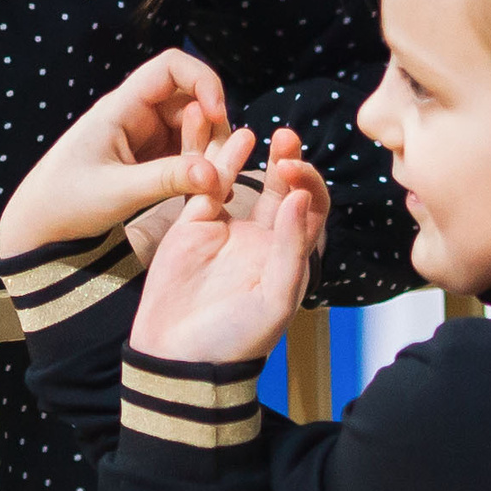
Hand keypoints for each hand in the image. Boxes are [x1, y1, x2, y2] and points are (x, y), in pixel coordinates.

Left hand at [0, 51, 246, 257]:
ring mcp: (147, 136)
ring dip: (210, 153)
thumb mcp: (117, 192)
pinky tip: (207, 195)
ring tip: (212, 190)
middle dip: (212, 131)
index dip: (202, 81)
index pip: (171, 67)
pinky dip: (202, 170)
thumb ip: (165, 180)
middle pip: (193, 101)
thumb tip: (214, 174)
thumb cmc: (66, 202)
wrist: (40, 225)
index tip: (217, 115)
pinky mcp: (153, 159)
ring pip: (196, 129)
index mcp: (121, 106)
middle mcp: (137, 114)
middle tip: (217, 172)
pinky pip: (189, 153)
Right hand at [130, 141, 325, 364]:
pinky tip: (222, 143)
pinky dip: (213, 163)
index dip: (307, 183)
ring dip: (249, 154)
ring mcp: (226, 230)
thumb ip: (288, 247)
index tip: (292, 172)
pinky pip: (205, 187)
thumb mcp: (274, 299)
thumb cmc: (236, 339)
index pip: (310, 207)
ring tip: (253, 131)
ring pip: (242, 180)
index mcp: (289, 255)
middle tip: (286, 137)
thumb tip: (299, 197)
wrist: (180, 358)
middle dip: (286, 159)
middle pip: (281, 187)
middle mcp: (261, 238)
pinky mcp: (191, 227)